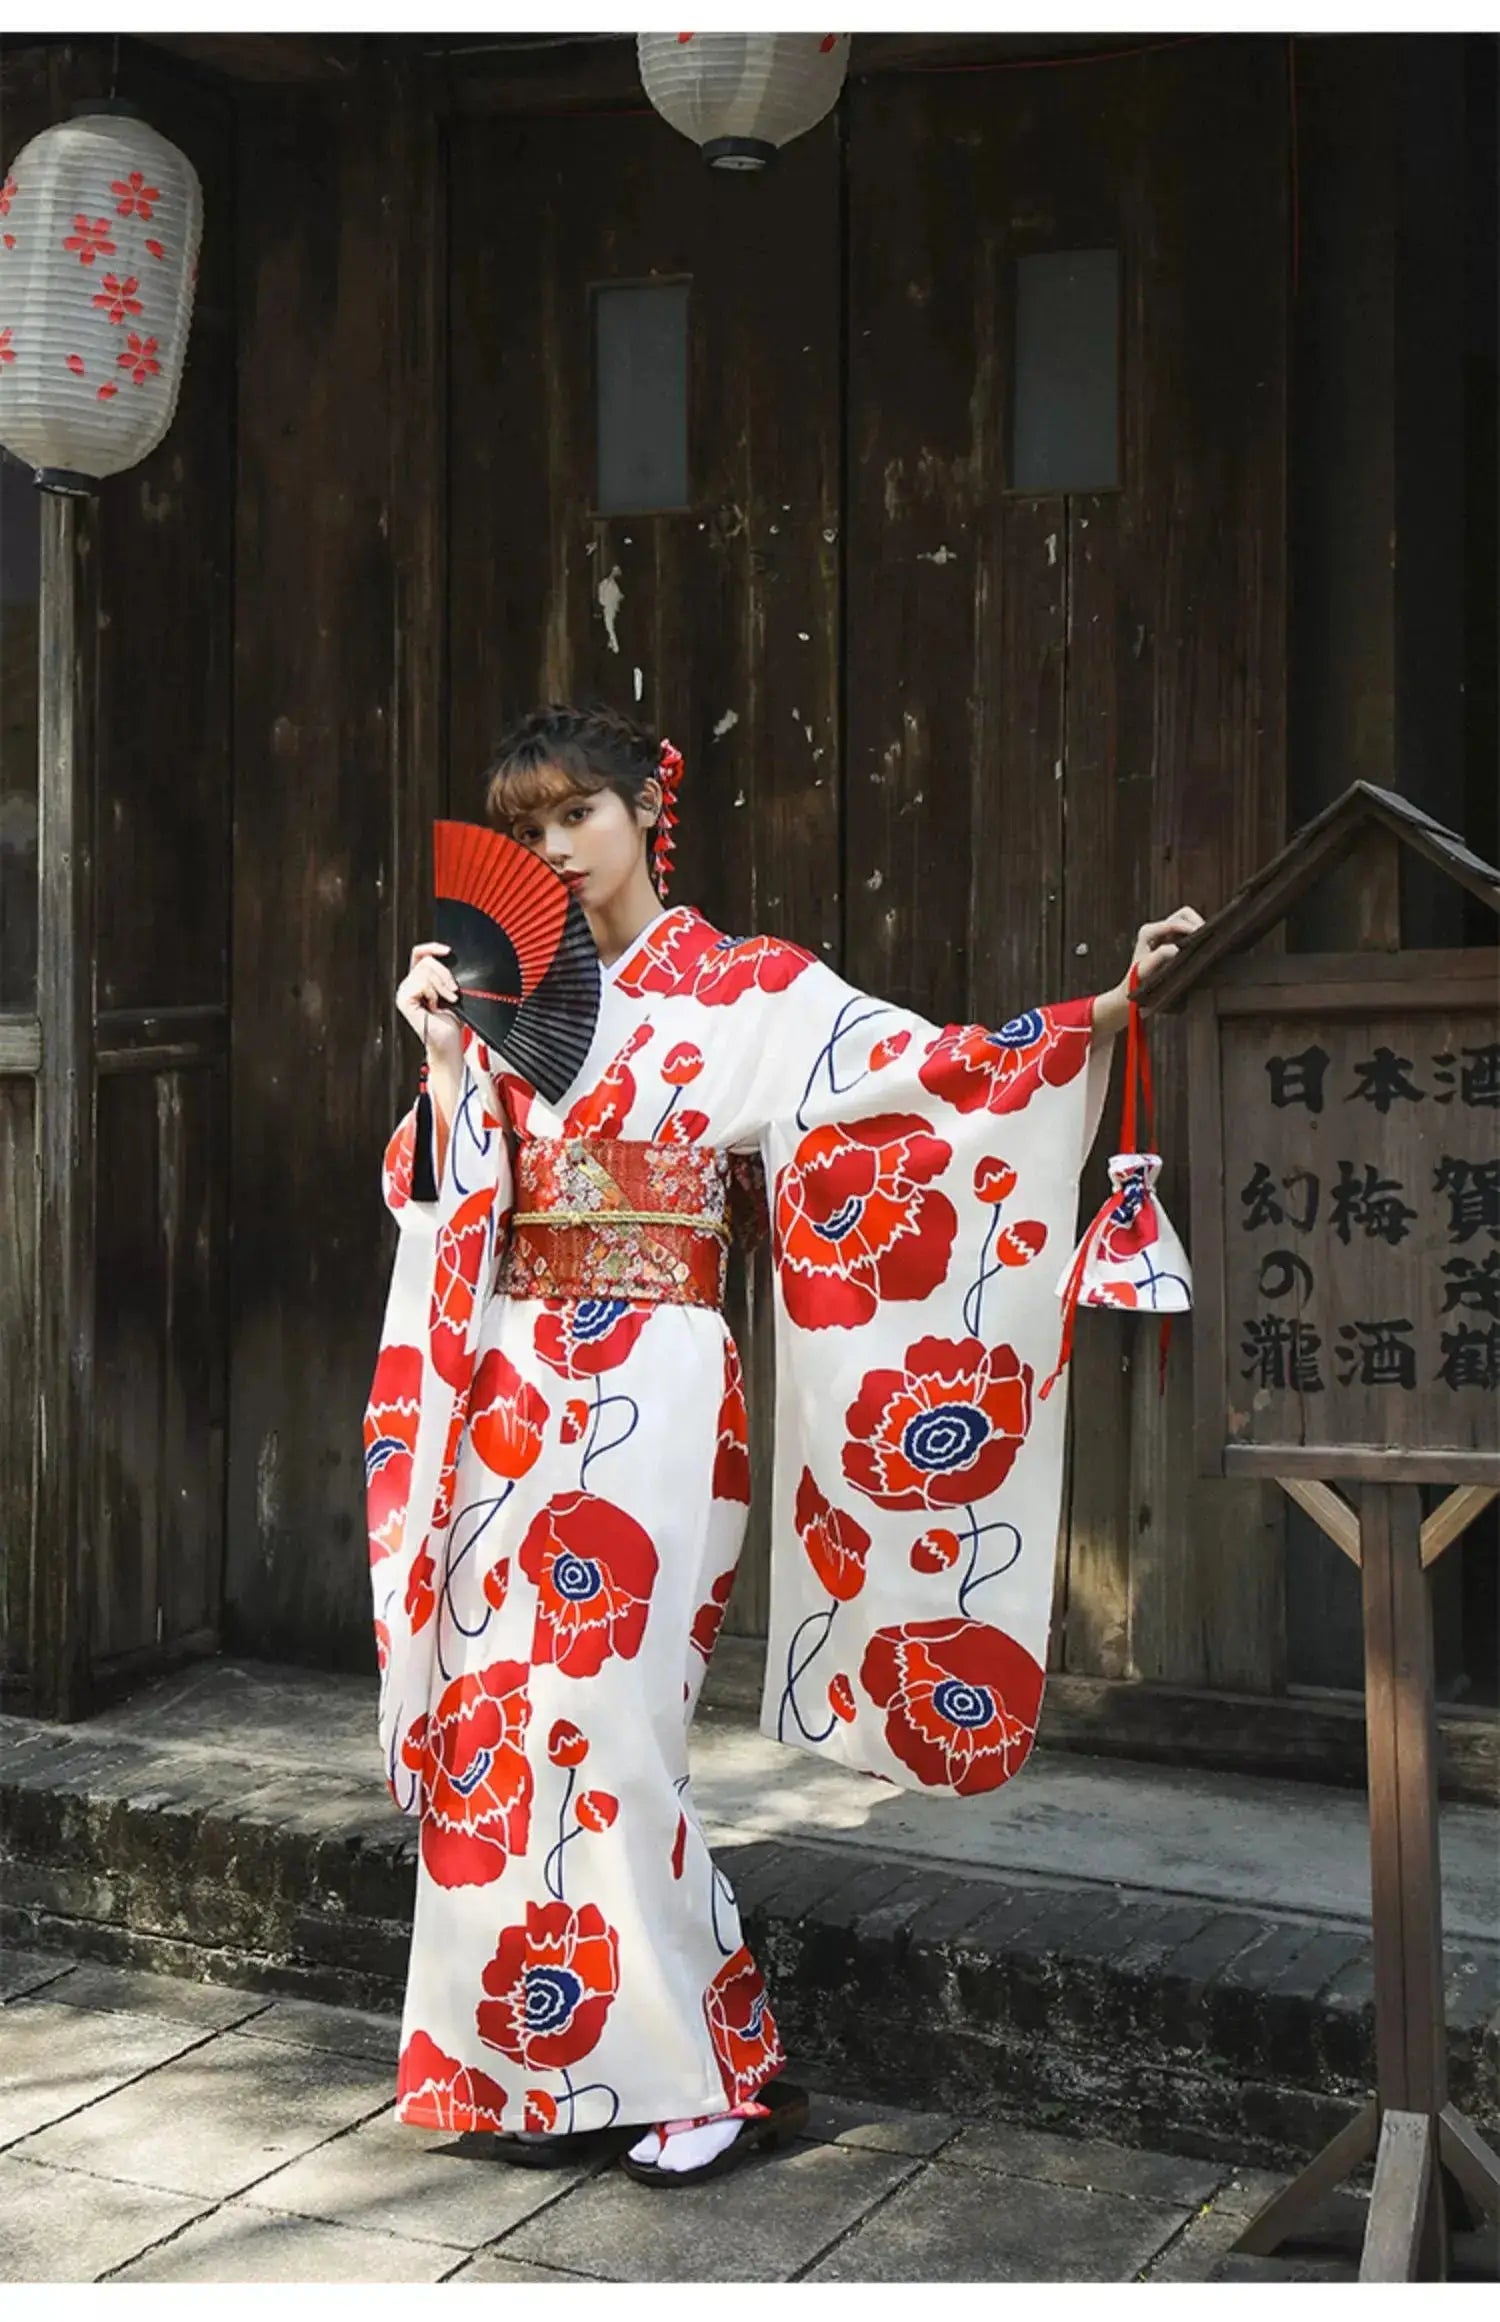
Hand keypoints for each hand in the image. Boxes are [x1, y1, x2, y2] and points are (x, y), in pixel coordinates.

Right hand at [396, 941, 462, 1061]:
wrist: (449, 1042)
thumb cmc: (452, 1021)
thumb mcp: (453, 991)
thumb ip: (446, 975)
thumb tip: (451, 959)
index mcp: (419, 980)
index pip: (420, 954)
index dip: (433, 948)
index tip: (448, 951)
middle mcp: (409, 985)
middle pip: (427, 960)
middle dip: (445, 975)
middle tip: (453, 993)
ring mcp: (404, 992)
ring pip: (425, 971)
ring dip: (442, 987)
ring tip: (446, 1002)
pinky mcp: (403, 1000)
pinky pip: (422, 983)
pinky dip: (434, 994)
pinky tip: (434, 1006)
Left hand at [1093, 908, 1203, 1035]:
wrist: (1133, 990)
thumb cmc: (1138, 981)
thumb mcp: (1145, 970)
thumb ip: (1158, 958)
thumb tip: (1174, 949)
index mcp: (1148, 932)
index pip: (1173, 923)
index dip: (1188, 927)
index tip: (1200, 934)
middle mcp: (1156, 929)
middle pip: (1183, 915)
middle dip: (1196, 923)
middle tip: (1206, 938)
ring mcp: (1165, 934)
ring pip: (1188, 922)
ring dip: (1197, 929)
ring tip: (1205, 943)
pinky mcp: (1172, 940)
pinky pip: (1188, 932)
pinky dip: (1196, 937)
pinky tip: (1201, 948)